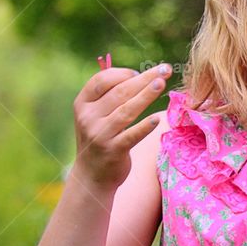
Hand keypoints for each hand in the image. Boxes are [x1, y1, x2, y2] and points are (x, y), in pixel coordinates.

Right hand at [72, 60, 171, 188]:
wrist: (92, 175)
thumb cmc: (100, 137)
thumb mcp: (94, 115)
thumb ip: (109, 95)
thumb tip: (139, 75)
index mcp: (82, 103)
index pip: (101, 80)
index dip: (123, 73)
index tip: (140, 73)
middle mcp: (88, 117)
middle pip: (119, 92)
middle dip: (143, 79)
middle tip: (164, 70)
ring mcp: (99, 134)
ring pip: (126, 110)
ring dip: (146, 95)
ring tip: (162, 84)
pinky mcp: (113, 151)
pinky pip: (131, 136)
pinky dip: (144, 127)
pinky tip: (157, 119)